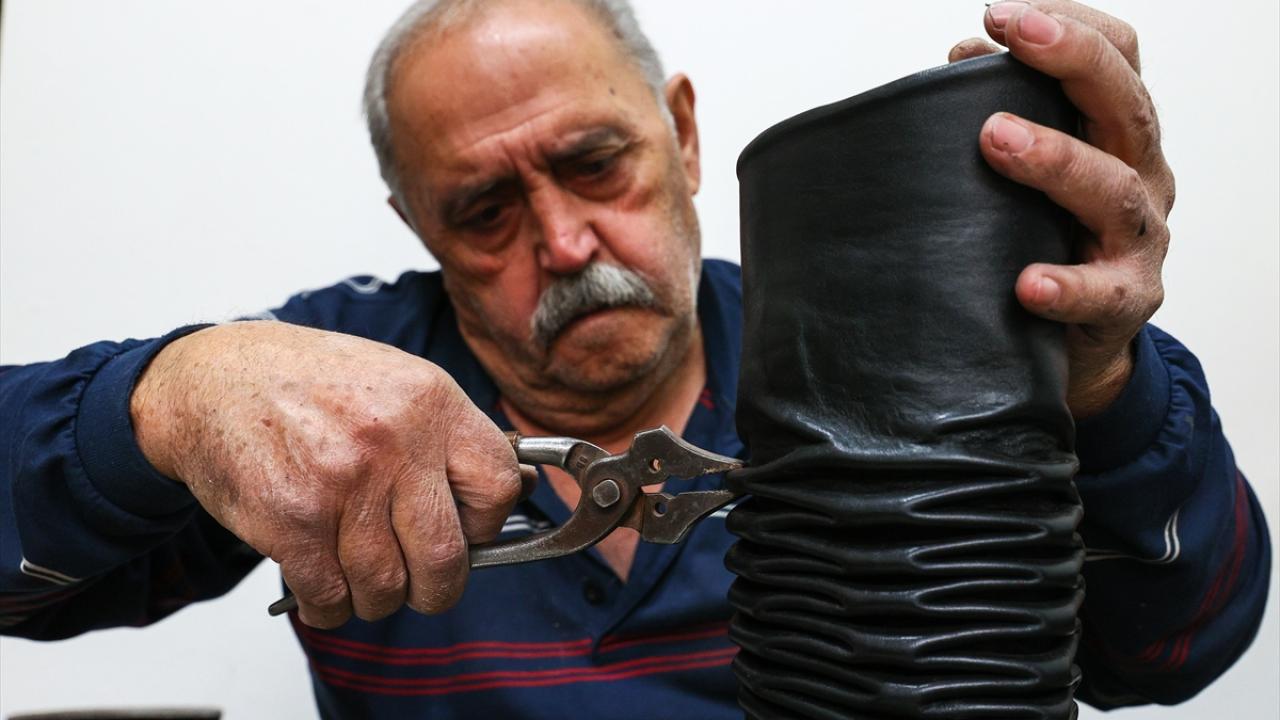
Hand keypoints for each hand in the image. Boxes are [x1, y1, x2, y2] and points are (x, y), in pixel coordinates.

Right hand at [130, 321, 522, 627]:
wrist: (212, 381)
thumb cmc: (310, 384)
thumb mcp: (399, 383)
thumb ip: (452, 435)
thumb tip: (521, 486)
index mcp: (431, 403)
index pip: (498, 487)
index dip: (487, 523)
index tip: (466, 529)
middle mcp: (393, 444)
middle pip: (447, 557)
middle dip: (437, 587)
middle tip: (421, 581)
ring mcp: (342, 485)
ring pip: (387, 589)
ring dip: (377, 598)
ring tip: (360, 575)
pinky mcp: (292, 523)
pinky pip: (330, 598)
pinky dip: (329, 606)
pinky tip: (322, 585)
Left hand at [950, 1, 1175, 417]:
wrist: (1072, 354)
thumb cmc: (1043, 245)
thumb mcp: (1031, 177)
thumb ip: (1002, 119)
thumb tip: (961, 59)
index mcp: (1117, 138)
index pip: (1119, 60)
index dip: (1071, 26)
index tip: (1002, 15)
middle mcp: (1140, 179)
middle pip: (1125, 108)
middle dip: (1070, 62)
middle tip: (1010, 39)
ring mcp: (1138, 244)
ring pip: (1115, 192)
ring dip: (1056, 158)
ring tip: (995, 139)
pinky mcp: (1125, 307)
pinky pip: (1104, 295)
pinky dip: (1066, 286)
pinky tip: (1028, 283)